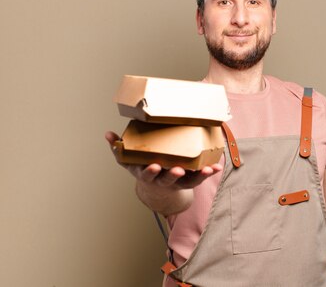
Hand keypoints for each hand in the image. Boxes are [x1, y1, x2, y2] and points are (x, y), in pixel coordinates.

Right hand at [104, 131, 222, 189]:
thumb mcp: (127, 160)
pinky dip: (208, 173)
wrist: (156, 190)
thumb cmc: (142, 168)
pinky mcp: (188, 181)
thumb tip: (108, 134)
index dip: (150, 171)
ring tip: (207, 169)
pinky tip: (217, 166)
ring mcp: (176, 182)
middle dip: (172, 175)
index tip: (153, 166)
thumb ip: (118, 148)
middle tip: (178, 170)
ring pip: (187, 181)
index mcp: (146, 174)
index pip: (147, 174)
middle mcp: (161, 180)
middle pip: (167, 180)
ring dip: (198, 176)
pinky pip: (199, 178)